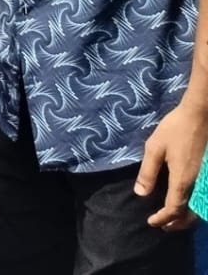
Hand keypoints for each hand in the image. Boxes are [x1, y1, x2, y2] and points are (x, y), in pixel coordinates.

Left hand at [137, 99, 207, 230]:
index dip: (163, 218)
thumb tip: (141, 194)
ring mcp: (206, 181)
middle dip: (177, 223)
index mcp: (183, 180)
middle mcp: (198, 185)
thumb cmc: (176, 129)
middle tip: (162, 226)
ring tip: (173, 219)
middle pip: (191, 214)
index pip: (174, 209)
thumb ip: (148, 172)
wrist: (201, 115)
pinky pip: (203, 199)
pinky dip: (195, 208)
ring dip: (187, 218)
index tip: (151, 222)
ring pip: (200, 209)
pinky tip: (186, 204)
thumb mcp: (155, 148)